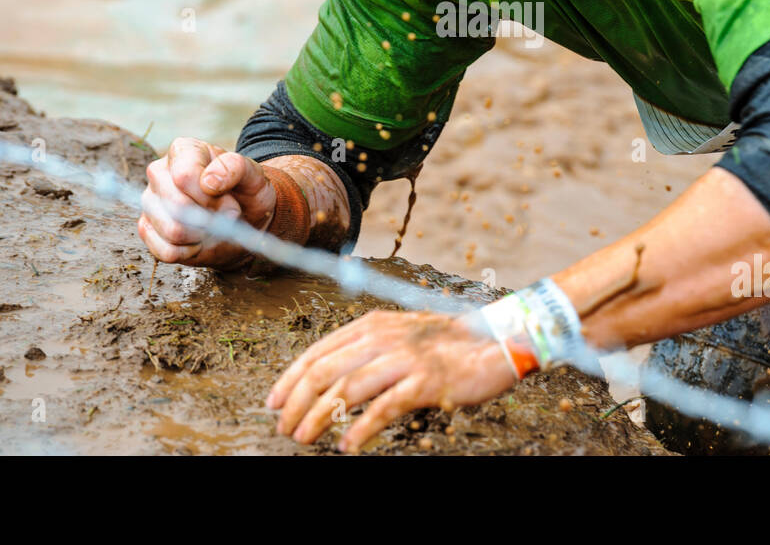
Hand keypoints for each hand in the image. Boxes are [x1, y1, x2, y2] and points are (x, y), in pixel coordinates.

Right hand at [137, 137, 279, 268]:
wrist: (244, 218)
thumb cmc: (245, 191)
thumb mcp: (252, 174)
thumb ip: (235, 167)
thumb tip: (209, 182)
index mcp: (183, 151)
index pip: (184, 176)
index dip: (210, 197)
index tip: (230, 200)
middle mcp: (159, 173)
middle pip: (177, 206)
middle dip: (210, 218)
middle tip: (227, 214)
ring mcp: (150, 202)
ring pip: (172, 230)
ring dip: (202, 235)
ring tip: (213, 225)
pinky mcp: (147, 229)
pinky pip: (165, 251)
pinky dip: (189, 251)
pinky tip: (199, 240)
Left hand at [267, 309, 519, 451]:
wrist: (496, 340)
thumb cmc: (448, 343)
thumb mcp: (402, 336)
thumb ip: (369, 350)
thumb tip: (330, 379)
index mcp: (373, 324)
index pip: (317, 351)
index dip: (289, 379)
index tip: (273, 402)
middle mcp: (384, 337)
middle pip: (325, 371)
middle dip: (296, 402)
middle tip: (283, 427)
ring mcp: (404, 357)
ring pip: (346, 390)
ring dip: (318, 417)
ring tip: (303, 438)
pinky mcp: (424, 380)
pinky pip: (383, 408)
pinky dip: (361, 429)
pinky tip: (347, 445)